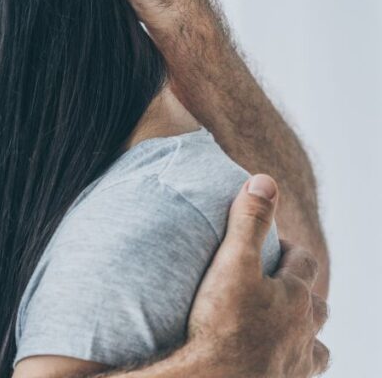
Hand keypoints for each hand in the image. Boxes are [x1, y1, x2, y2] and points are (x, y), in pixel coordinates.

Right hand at [186, 175, 329, 376]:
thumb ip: (249, 221)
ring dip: (301, 332)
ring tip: (277, 327)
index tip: (268, 245)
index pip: (302, 262)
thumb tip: (264, 180)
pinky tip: (270, 361)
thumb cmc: (222, 326)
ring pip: (314, 344)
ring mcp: (297, 363)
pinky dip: (288, 363)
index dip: (287, 249)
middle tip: (271, 284)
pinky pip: (296, 372)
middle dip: (299, 291)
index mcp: (296, 297)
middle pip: (315, 305)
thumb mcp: (232, 263)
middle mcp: (305, 331)